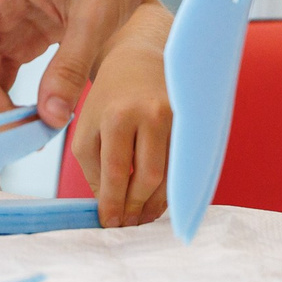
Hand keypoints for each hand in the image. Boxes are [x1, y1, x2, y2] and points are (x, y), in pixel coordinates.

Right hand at [0, 0, 149, 129]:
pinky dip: (15, 94)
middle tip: (11, 139)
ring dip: (0, 103)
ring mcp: (7, 18)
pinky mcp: (24, 31)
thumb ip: (69, 70)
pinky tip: (33, 117)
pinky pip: (8, 69)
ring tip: (25, 134)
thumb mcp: (93, 18)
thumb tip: (50, 119)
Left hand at [69, 8, 170, 227]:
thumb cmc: (109, 96)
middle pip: (148, 177)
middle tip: (127, 224)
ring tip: (142, 217)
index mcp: (117, 114)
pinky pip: (184, 165)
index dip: (113, 203)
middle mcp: (150, 114)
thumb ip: (93, 166)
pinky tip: (159, 198)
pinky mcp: (194, 121)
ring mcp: (177, 117)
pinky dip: (172, 187)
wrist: (142, 58)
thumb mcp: (87, 125)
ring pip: (171, 174)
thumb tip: (108, 204)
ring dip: (156, 203)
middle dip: (136, 207)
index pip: (117, 172)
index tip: (110, 223)